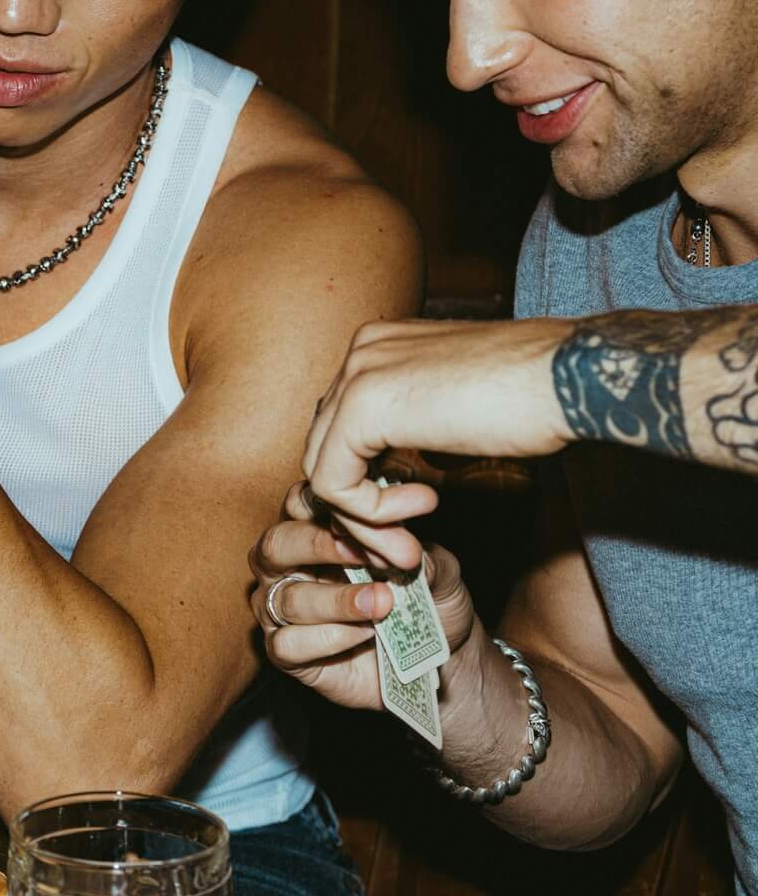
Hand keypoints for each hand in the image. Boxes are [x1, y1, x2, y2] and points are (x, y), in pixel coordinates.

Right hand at [250, 482, 476, 712]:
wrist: (438, 662)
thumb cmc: (427, 604)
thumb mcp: (439, 573)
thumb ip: (422, 556)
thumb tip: (405, 548)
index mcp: (316, 532)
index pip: (299, 504)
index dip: (327, 507)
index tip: (374, 517)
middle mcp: (289, 567)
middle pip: (275, 545)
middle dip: (317, 546)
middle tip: (362, 555)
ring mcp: (281, 611)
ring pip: (285, 598)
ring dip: (335, 600)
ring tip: (381, 604)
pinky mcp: (286, 653)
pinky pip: (287, 644)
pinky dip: (328, 638)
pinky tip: (364, 634)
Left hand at [303, 316, 572, 567]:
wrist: (573, 379)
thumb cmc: (531, 398)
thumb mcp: (451, 415)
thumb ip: (407, 434)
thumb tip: (382, 479)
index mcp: (380, 347)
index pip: (339, 429)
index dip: (364, 485)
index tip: (405, 522)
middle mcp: (361, 351)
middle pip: (324, 449)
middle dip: (357, 511)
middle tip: (401, 548)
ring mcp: (358, 373)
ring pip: (323, 469)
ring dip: (364, 521)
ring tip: (409, 545)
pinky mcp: (362, 404)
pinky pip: (333, 481)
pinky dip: (369, 512)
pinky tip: (422, 506)